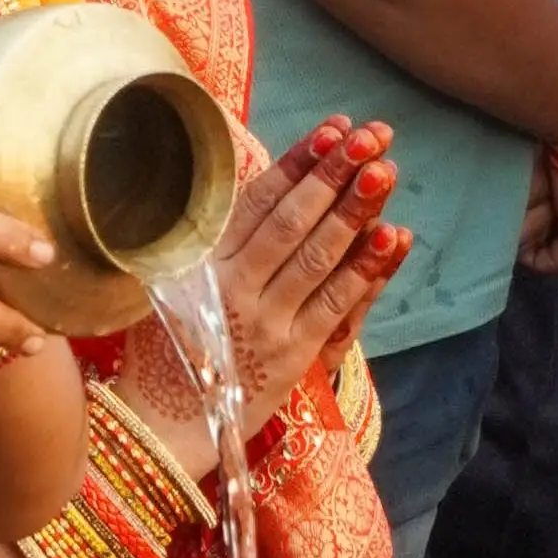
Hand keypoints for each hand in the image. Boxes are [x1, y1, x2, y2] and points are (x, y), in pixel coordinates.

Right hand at [119, 120, 407, 469]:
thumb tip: (257, 187)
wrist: (164, 427)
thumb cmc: (167, 352)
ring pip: (318, 256)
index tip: (332, 130)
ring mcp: (265, 322)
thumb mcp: (170, 288)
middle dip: (334, 174)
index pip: (256, 202)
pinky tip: (392, 235)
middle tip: (371, 137)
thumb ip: (207, 245)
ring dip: (355, 210)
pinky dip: (367, 269)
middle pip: (291, 222)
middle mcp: (232, 289)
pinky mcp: (294, 354)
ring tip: (385, 170)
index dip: (298, 163)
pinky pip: (338, 303)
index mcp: (200, 265)